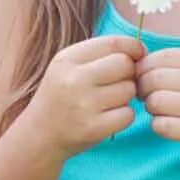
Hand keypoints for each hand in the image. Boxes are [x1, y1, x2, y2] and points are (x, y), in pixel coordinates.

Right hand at [24, 35, 142, 156]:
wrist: (39, 135)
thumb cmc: (61, 96)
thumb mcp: (68, 66)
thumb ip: (100, 53)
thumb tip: (140, 50)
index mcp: (67, 59)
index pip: (113, 43)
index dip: (133, 47)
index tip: (137, 54)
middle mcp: (73, 80)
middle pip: (124, 64)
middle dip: (129, 72)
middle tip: (119, 81)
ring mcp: (83, 106)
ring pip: (129, 90)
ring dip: (127, 95)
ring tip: (110, 100)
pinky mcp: (93, 129)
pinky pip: (128, 114)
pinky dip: (124, 115)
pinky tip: (110, 116)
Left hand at [135, 47, 179, 164]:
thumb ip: (170, 66)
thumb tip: (132, 64)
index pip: (162, 56)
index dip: (144, 68)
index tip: (144, 79)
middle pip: (155, 78)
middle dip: (143, 88)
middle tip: (147, 97)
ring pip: (155, 101)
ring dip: (150, 108)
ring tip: (159, 111)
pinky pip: (161, 125)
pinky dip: (157, 126)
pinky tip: (167, 125)